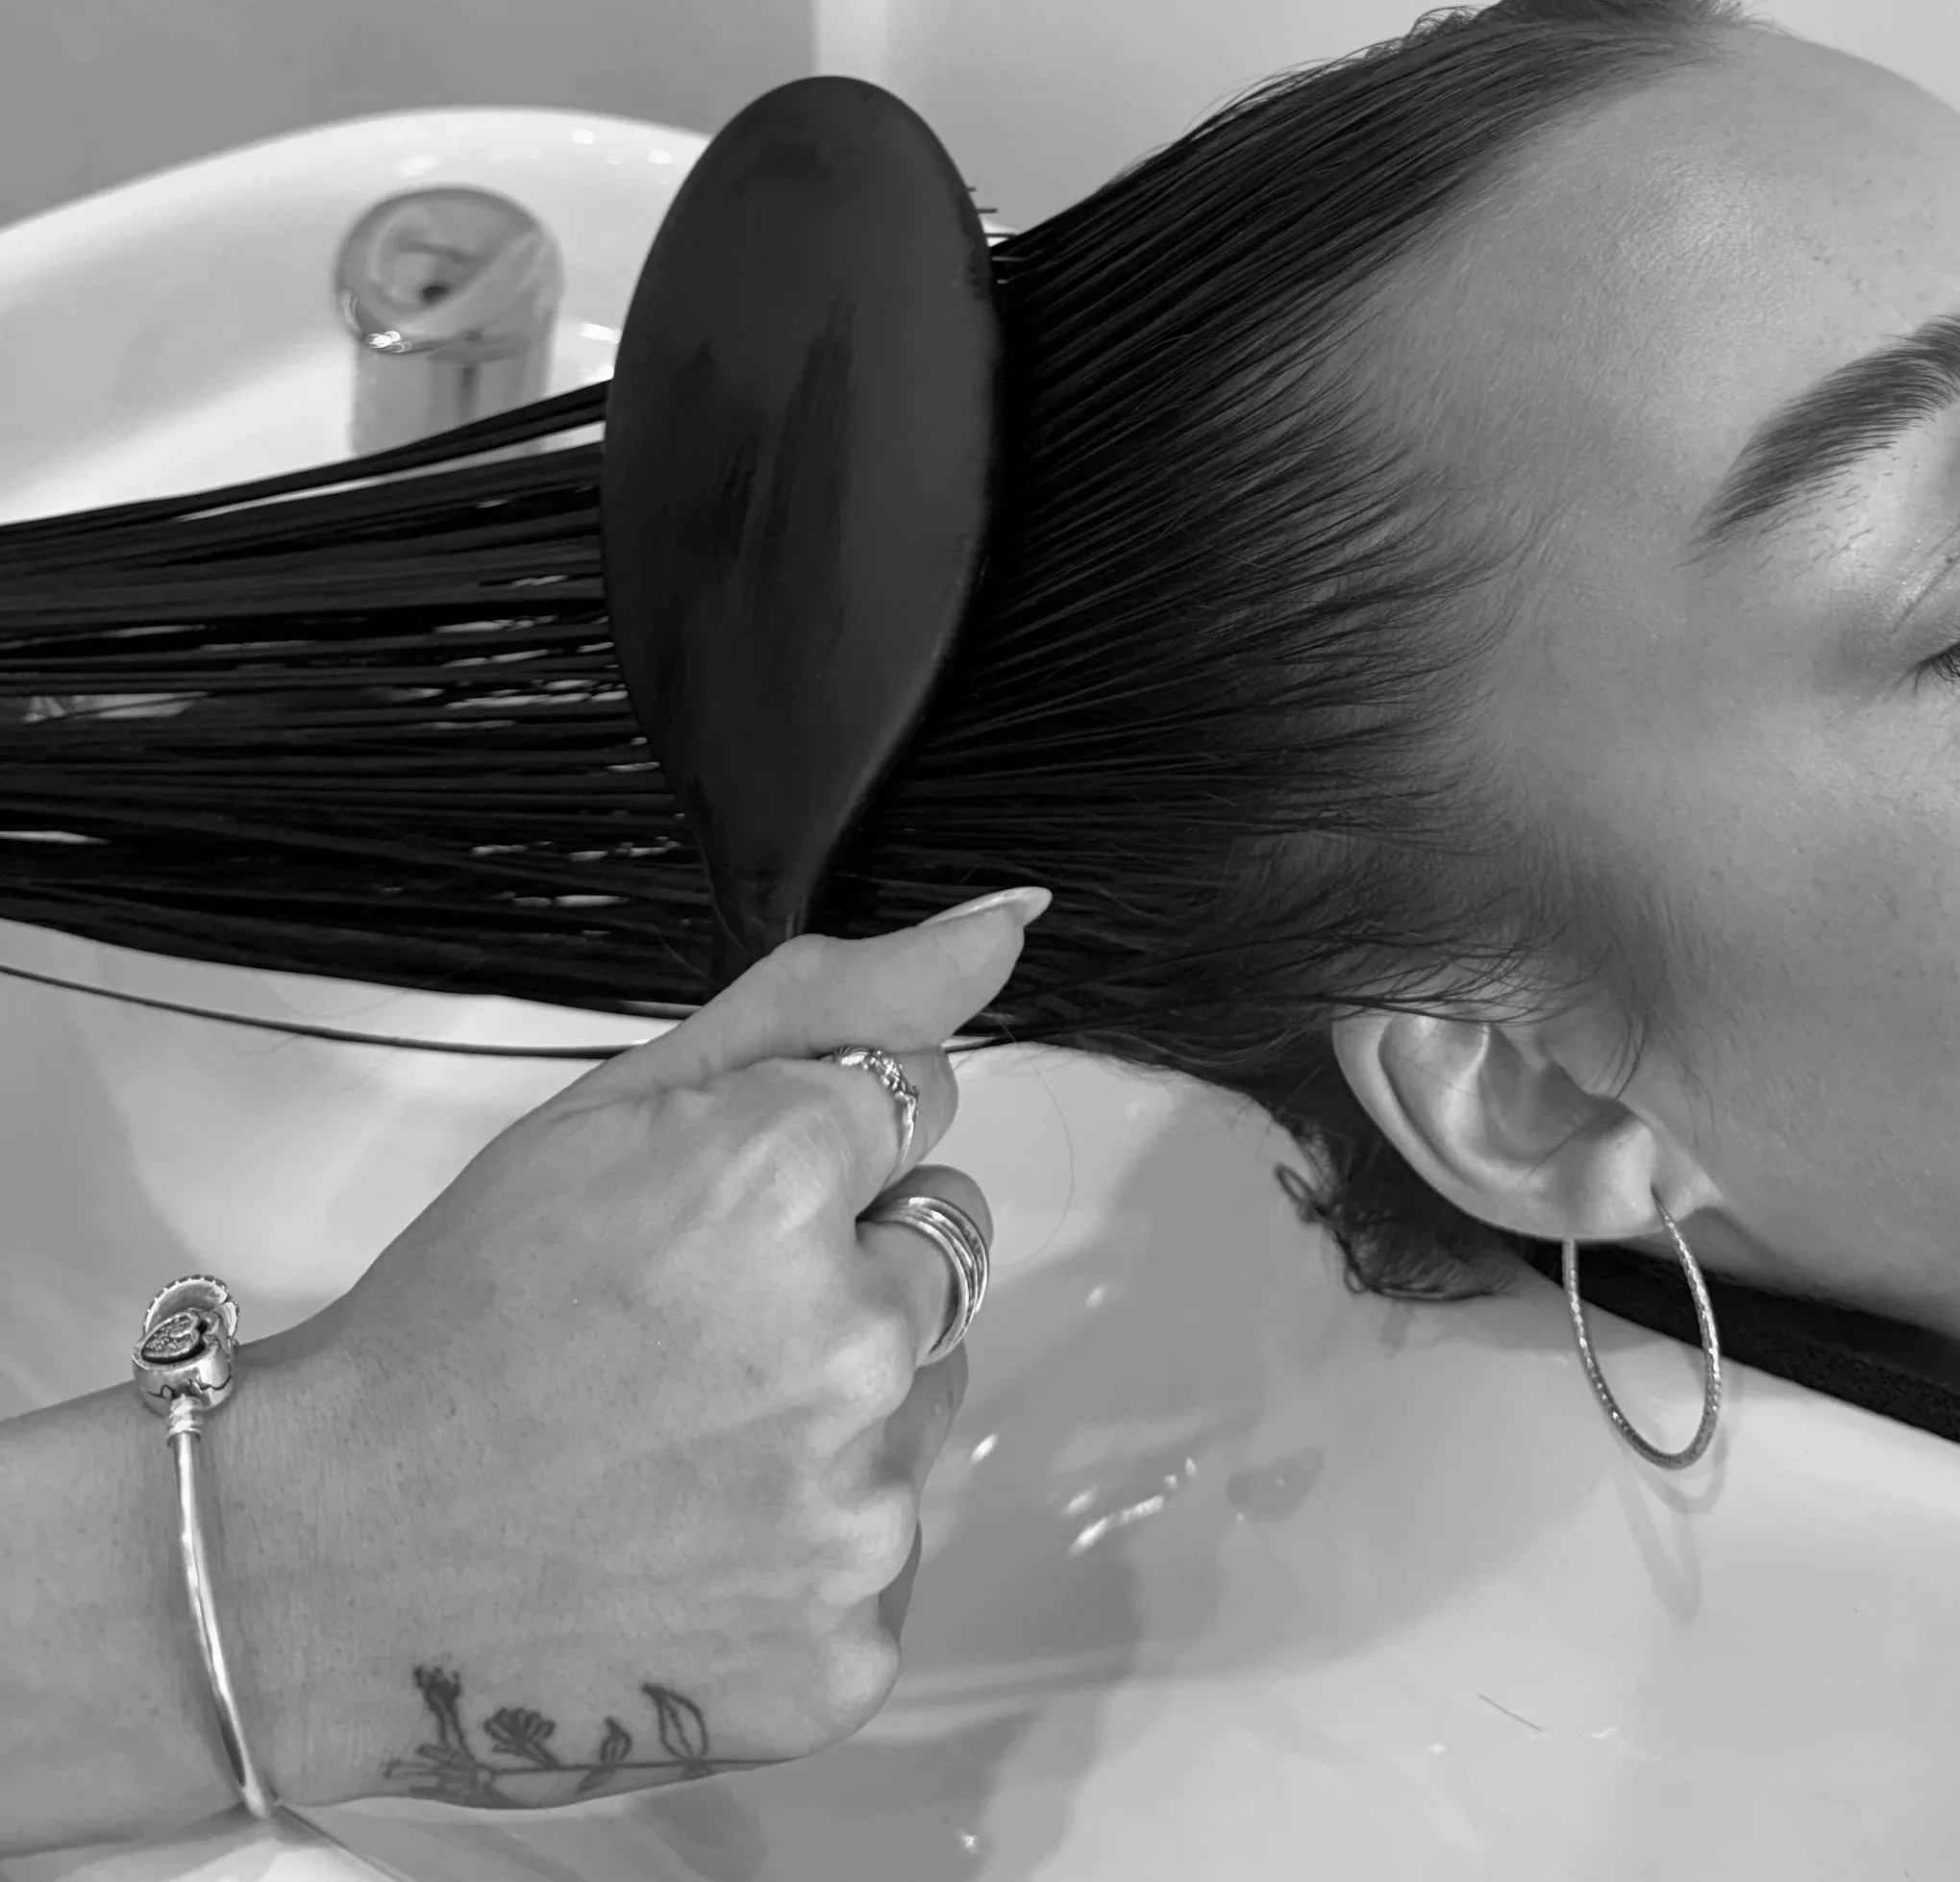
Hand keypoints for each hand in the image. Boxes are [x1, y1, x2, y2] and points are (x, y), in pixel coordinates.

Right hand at [239, 893, 1041, 1812]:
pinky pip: (890, 1547)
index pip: (919, 1098)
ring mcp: (855, 1512)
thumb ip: (835, 1001)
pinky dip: (810, 1541)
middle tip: (691, 1327)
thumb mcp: (622, 1104)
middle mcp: (847, 1344)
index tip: (715, 1206)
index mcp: (782, 1182)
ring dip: (840, 1402)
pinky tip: (696, 1541)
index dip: (815, 1144)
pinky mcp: (849, 1649)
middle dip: (845, 1264)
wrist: (335, 1559)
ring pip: (926, 1395)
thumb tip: (1008, 927)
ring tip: (684, 1438)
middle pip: (943, 1245)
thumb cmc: (465, 1318)